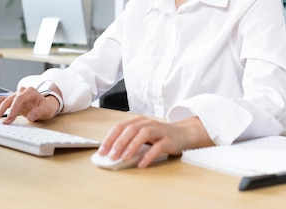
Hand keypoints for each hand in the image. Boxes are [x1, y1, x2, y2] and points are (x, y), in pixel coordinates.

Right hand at [0, 86, 60, 123]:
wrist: (46, 105)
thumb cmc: (47, 107)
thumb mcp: (46, 109)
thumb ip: (39, 112)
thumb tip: (30, 116)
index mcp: (30, 92)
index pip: (19, 99)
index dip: (13, 108)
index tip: (9, 117)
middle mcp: (22, 92)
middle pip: (10, 99)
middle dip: (2, 110)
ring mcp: (17, 95)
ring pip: (5, 100)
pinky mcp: (13, 100)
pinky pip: (3, 100)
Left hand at [97, 115, 213, 168]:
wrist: (183, 133)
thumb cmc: (159, 136)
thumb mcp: (143, 135)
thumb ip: (129, 141)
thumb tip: (111, 153)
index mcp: (139, 121)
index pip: (120, 127)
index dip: (110, 138)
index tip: (102, 151)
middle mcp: (148, 123)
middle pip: (131, 129)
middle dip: (119, 142)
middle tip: (111, 156)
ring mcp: (159, 131)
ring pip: (144, 134)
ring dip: (132, 146)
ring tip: (124, 158)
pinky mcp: (169, 140)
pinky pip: (158, 147)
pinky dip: (149, 155)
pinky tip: (141, 164)